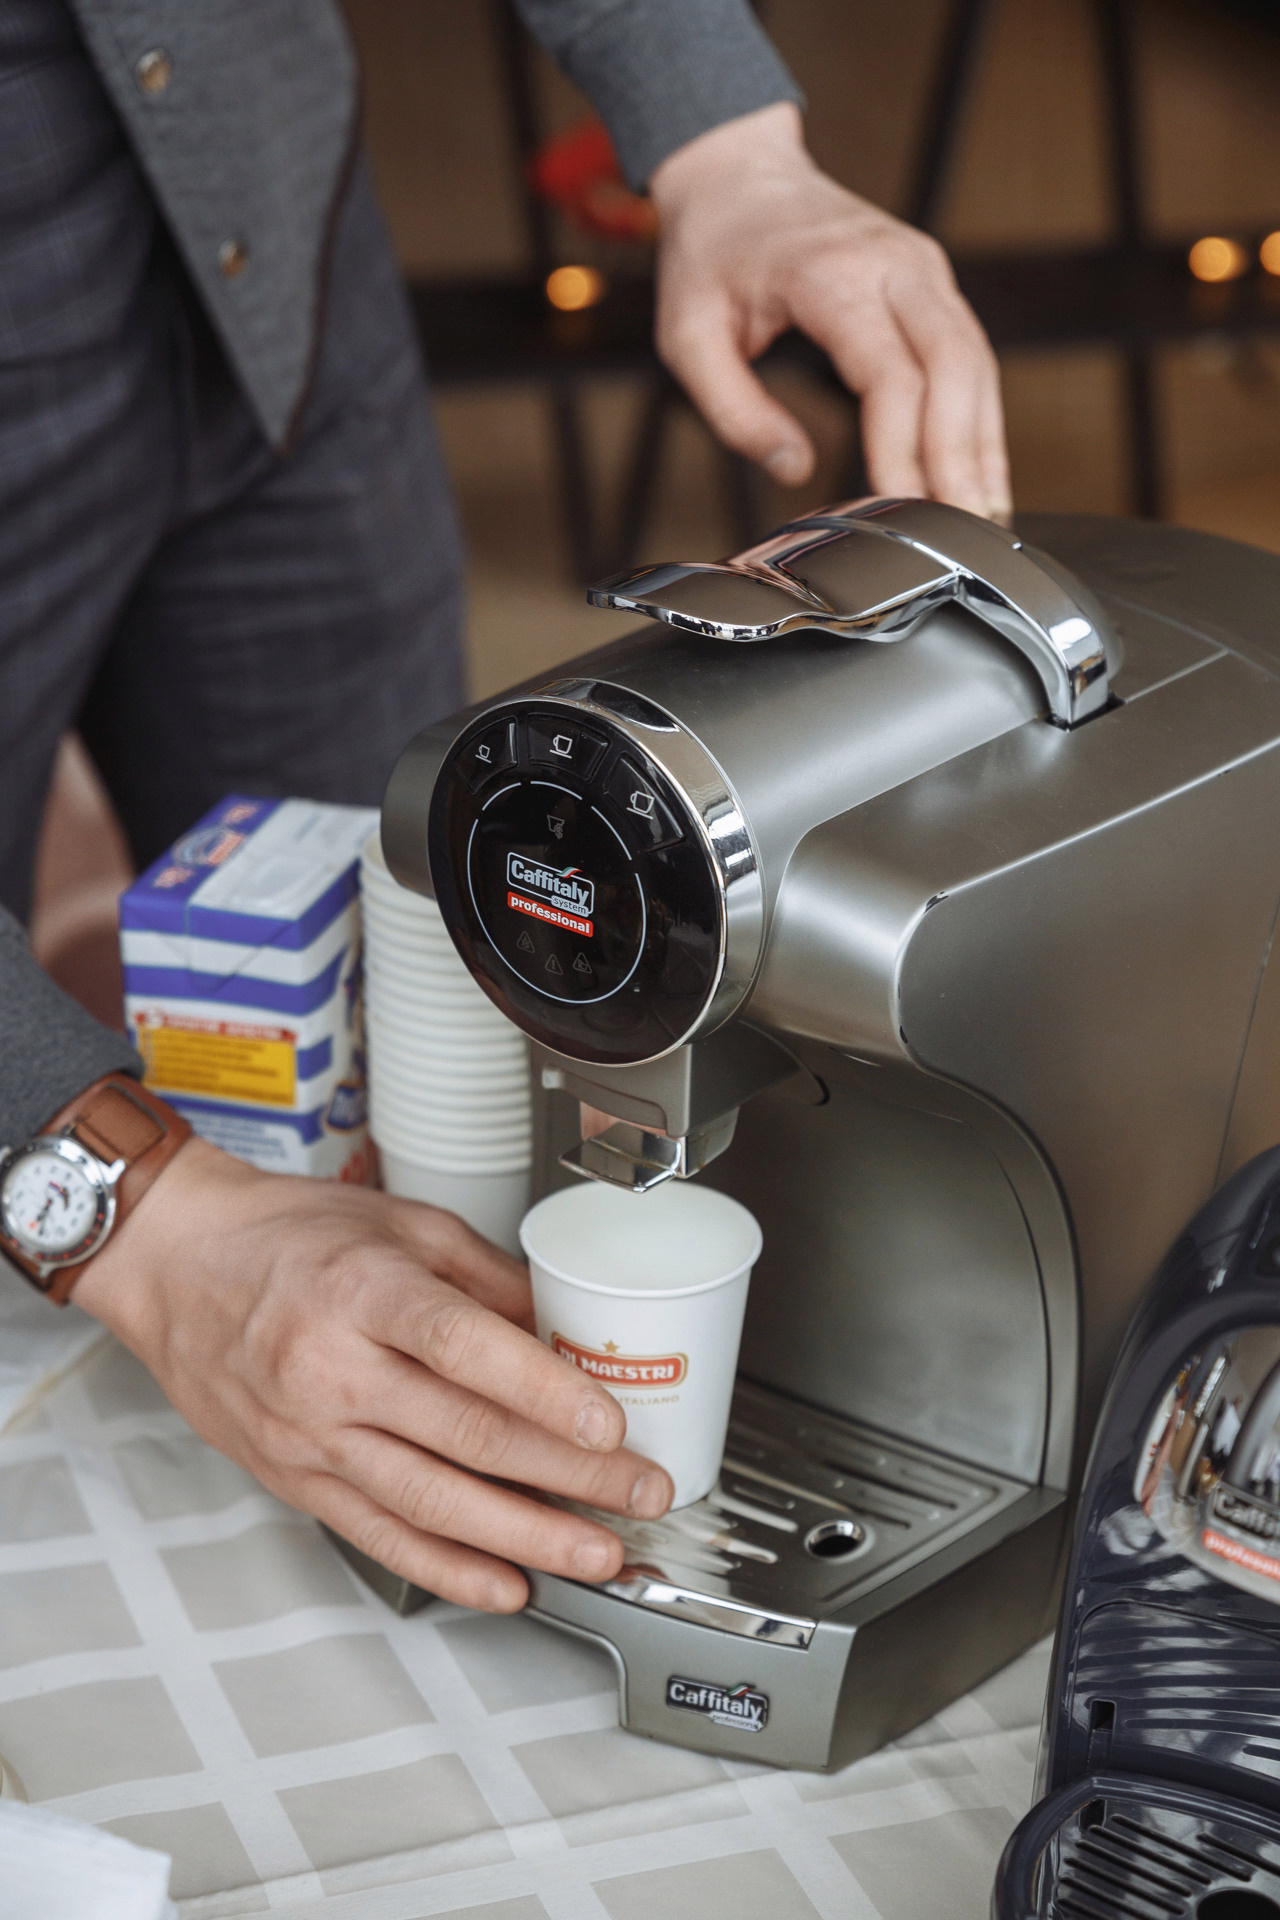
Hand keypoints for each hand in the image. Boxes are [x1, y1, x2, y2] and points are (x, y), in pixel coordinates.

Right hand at [73, 1138, 672, 1610]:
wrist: (178, 1268)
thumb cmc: (288, 1236)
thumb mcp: (401, 1223)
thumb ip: (489, 1276)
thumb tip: (567, 1327)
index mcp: (363, 1291)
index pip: (462, 1347)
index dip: (542, 1391)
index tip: (608, 1424)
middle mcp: (332, 1369)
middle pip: (466, 1436)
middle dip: (570, 1477)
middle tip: (642, 1493)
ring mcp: (311, 1436)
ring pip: (433, 1502)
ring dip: (527, 1537)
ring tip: (599, 1553)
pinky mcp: (298, 1480)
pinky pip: (381, 1537)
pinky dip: (450, 1570)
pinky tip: (508, 1585)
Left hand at [650, 102, 1010, 521]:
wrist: (739, 175)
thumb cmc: (710, 256)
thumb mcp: (687, 337)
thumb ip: (734, 411)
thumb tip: (794, 470)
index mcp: (831, 274)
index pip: (890, 373)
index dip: (902, 448)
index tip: (901, 509)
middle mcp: (894, 263)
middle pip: (954, 366)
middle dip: (960, 456)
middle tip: (962, 531)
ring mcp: (923, 267)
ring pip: (975, 362)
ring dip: (984, 443)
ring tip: (984, 516)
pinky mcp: (932, 283)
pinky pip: (971, 354)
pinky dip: (978, 417)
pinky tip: (979, 471)